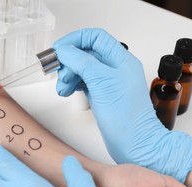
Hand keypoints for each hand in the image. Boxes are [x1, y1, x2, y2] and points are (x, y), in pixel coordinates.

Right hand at [52, 28, 191, 182]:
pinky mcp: (101, 95)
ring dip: (68, 75)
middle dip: (68, 62)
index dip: (74, 40)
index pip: (95, 37)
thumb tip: (65, 50)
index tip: (57, 49)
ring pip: (82, 69)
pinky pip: (83, 82)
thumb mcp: (101, 82)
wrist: (134, 144)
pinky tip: (67, 92)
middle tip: (58, 74)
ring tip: (62, 88)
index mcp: (120, 59)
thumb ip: (81, 62)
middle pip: (85, 53)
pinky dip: (72, 85)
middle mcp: (114, 69)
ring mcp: (107, 82)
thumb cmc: (126, 117)